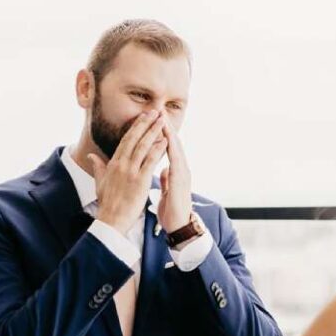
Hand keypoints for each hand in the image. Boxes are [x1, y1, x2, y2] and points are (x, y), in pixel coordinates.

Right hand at [87, 110, 166, 231]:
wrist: (111, 219)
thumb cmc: (107, 203)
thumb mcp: (99, 182)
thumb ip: (98, 167)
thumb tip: (92, 156)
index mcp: (113, 164)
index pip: (126, 141)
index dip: (135, 127)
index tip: (143, 117)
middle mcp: (121, 164)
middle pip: (134, 139)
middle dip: (145, 124)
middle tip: (155, 112)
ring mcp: (130, 171)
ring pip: (143, 147)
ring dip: (153, 132)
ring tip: (162, 121)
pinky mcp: (139, 180)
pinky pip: (150, 161)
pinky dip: (158, 149)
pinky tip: (165, 140)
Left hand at [156, 117, 192, 234]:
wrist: (179, 226)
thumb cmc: (171, 210)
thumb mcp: (165, 191)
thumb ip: (165, 179)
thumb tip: (163, 169)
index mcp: (175, 171)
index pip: (166, 147)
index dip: (160, 133)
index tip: (152, 119)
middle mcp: (181, 169)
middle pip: (172, 143)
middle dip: (166, 127)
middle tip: (159, 109)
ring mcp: (182, 174)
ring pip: (176, 149)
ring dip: (170, 133)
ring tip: (163, 118)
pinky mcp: (181, 181)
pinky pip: (176, 161)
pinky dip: (172, 149)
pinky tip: (168, 139)